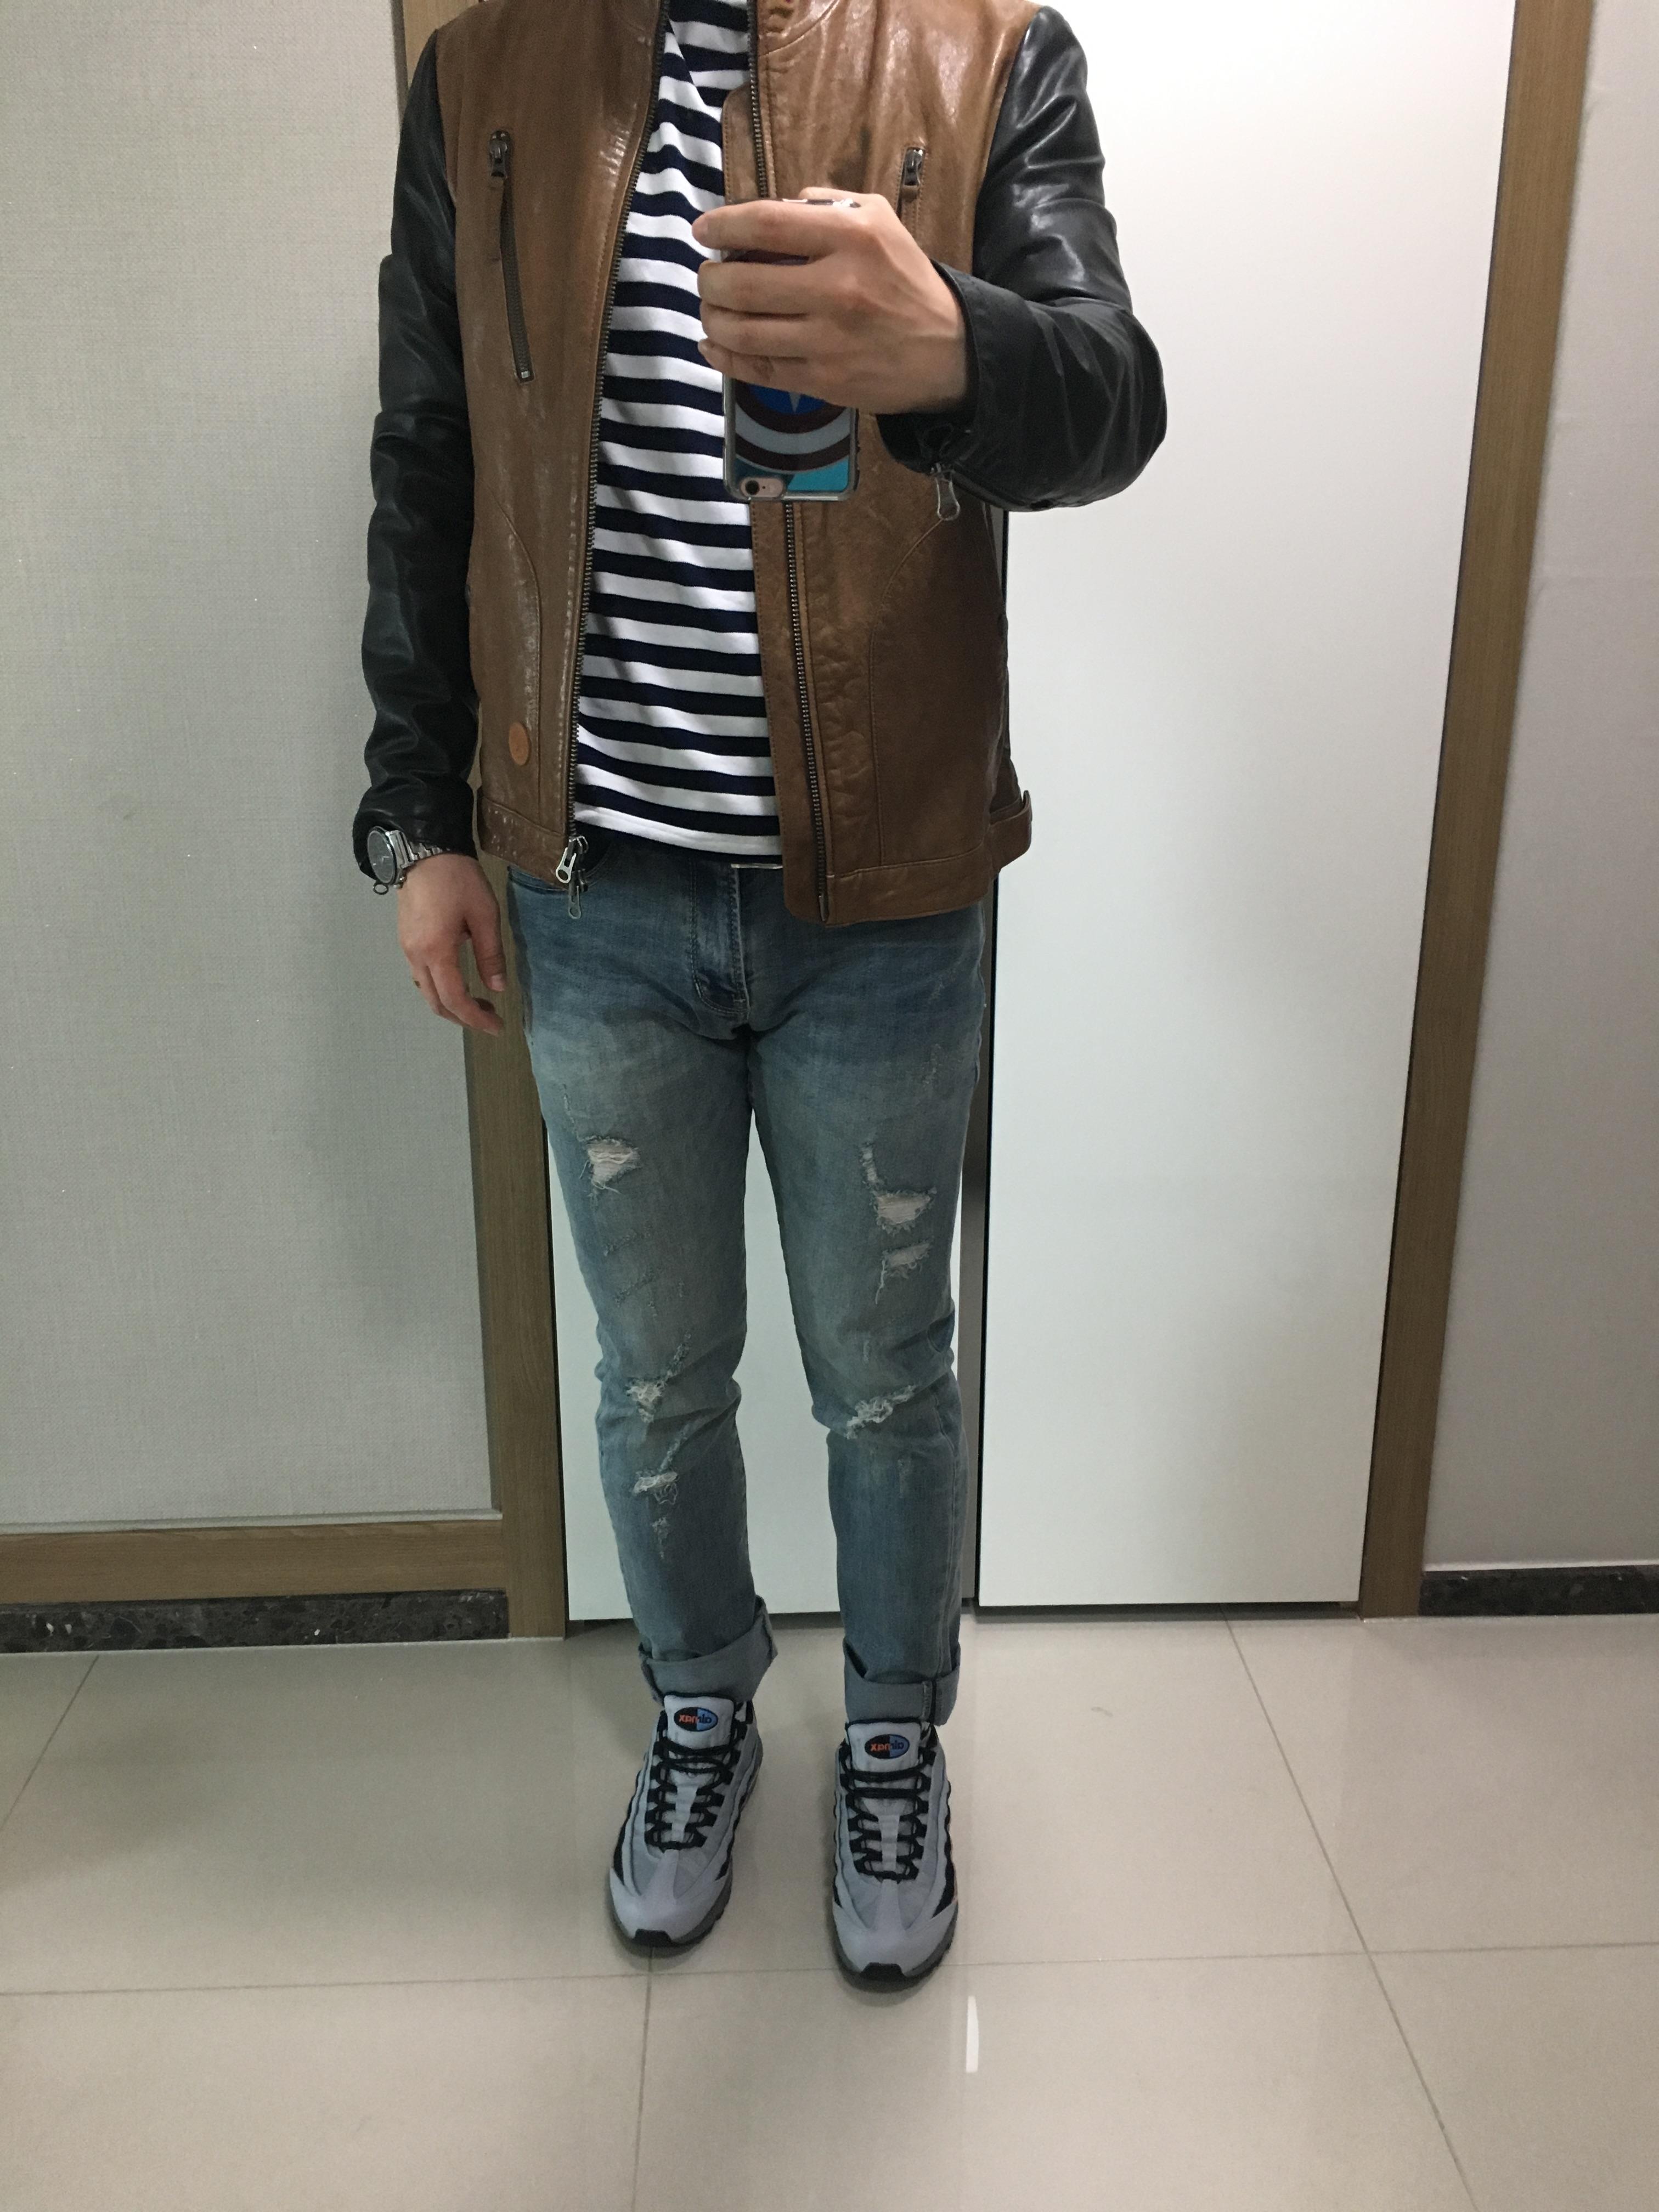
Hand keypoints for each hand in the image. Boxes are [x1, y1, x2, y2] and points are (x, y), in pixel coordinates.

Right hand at [397, 854, 507, 1035]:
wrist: (425, 850)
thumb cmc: (458, 880)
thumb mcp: (485, 915)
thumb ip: (491, 954)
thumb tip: (497, 988)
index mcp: (437, 951)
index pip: (455, 999)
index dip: (476, 1018)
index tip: (497, 1026)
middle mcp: (416, 955)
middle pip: (436, 1002)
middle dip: (463, 1017)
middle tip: (489, 1018)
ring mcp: (407, 948)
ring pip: (426, 991)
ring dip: (450, 1003)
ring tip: (477, 1002)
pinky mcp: (406, 940)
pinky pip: (421, 975)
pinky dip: (440, 988)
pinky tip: (458, 980)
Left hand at [692, 191, 969, 416]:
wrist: (947, 349)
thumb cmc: (905, 278)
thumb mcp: (878, 220)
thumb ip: (824, 205)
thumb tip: (770, 210)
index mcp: (852, 238)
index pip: (767, 224)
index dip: (724, 225)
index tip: (703, 231)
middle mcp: (838, 288)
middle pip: (743, 284)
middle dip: (711, 280)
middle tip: (708, 277)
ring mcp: (828, 340)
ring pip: (743, 331)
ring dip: (713, 318)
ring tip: (712, 308)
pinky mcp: (823, 381)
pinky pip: (758, 369)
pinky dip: (725, 357)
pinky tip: (713, 344)